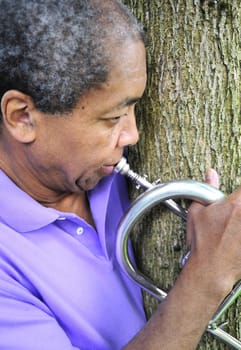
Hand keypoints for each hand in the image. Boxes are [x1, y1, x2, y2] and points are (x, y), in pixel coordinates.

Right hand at [187, 169, 240, 296]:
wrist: (211, 268)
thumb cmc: (203, 242)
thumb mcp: (197, 212)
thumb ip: (207, 189)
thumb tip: (211, 174)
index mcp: (236, 205)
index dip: (240, 192)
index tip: (237, 196)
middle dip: (240, 204)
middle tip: (232, 215)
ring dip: (239, 222)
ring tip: (234, 227)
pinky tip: (235, 236)